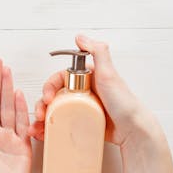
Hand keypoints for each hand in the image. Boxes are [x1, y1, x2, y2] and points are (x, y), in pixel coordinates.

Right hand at [29, 34, 162, 146]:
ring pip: (55, 111)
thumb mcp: (109, 73)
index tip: (47, 98)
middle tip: (41, 116)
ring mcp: (81, 109)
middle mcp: (82, 92)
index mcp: (86, 78)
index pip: (59, 78)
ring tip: (39, 129)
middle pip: (54, 96)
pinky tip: (44, 134)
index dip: (49, 87)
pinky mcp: (82, 123)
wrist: (133, 129)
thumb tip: (80, 37)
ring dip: (43, 119)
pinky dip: (51, 130)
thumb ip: (98, 51)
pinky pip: (62, 124)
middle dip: (42, 105)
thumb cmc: (124, 103)